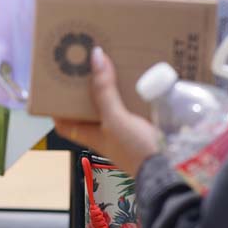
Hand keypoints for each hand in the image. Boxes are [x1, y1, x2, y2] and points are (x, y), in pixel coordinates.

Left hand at [53, 47, 160, 176]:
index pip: (65, 122)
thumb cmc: (135, 150)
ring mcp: (126, 129)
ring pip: (113, 103)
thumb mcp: (114, 119)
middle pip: (89, 107)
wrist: (172, 170)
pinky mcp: (145, 124)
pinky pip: (135, 103)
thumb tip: (95, 57)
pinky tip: (138, 74)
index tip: (55, 84)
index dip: (58, 106)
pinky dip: (135, 90)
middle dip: (89, 87)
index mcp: (90, 134)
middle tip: (86, 62)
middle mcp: (106, 131)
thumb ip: (103, 90)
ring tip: (111, 60)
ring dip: (113, 85)